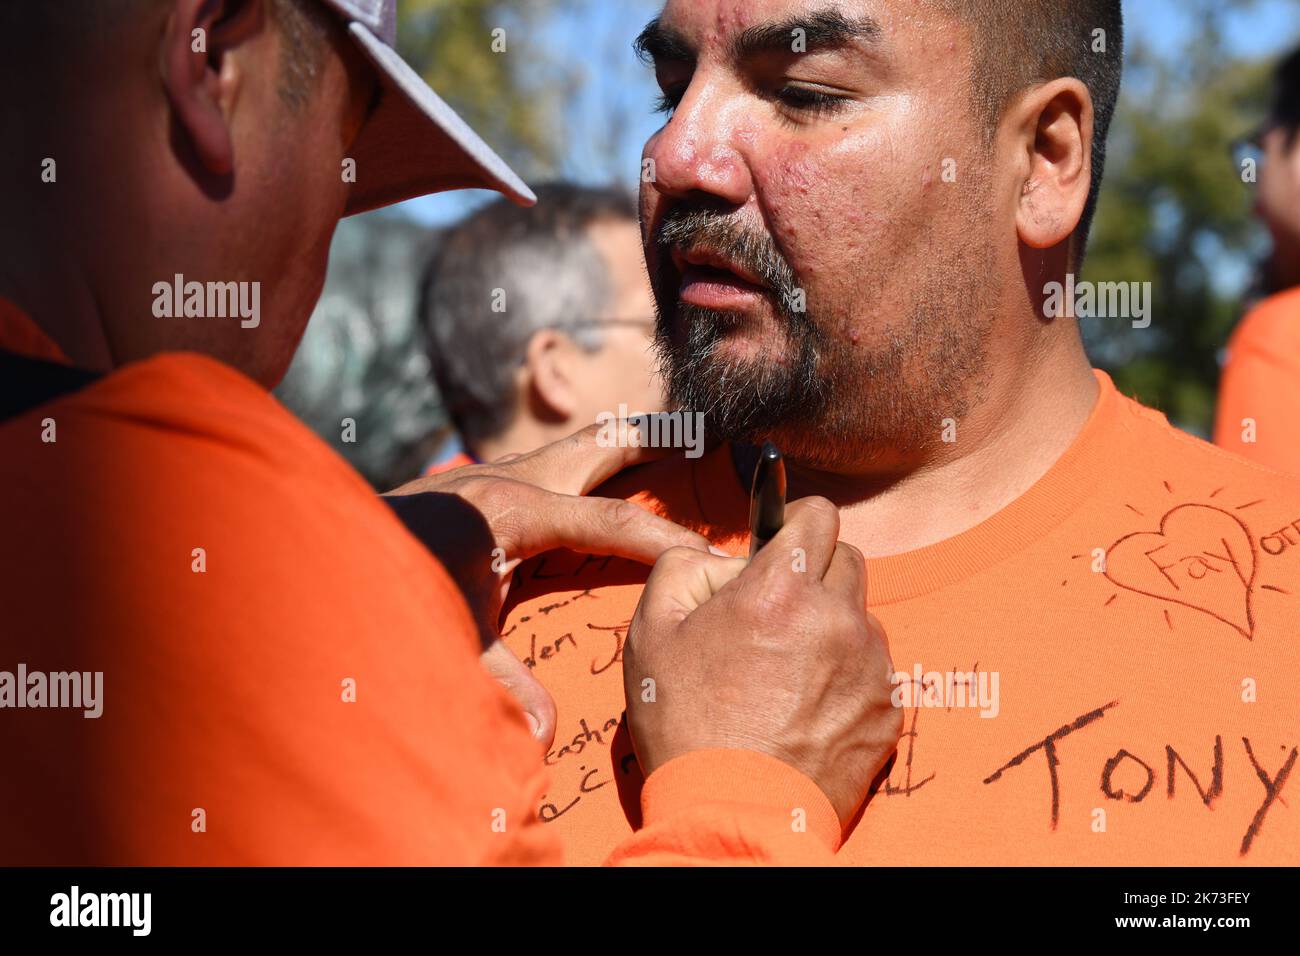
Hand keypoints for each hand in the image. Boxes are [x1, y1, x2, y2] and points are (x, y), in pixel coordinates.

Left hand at [383, 423, 715, 747]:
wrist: (314, 547)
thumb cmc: (383, 584)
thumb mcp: (447, 638)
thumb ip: (500, 681)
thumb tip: (543, 734)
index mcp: (511, 510)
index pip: (609, 520)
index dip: (662, 537)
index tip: (706, 551)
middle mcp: (505, 479)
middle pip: (596, 444)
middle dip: (653, 440)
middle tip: (703, 435)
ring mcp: (487, 475)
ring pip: (569, 447)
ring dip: (615, 447)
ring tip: (662, 444)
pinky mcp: (473, 483)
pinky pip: (544, 465)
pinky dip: (578, 466)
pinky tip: (583, 485)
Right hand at [623, 497, 901, 828]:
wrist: (733, 812)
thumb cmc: (687, 725)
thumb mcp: (652, 632)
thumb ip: (682, 566)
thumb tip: (721, 556)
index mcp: (779, 590)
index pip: (818, 515)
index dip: (796, 522)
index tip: (781, 543)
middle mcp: (836, 619)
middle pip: (847, 560)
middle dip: (815, 572)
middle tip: (776, 611)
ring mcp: (870, 666)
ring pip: (861, 615)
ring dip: (831, 625)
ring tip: (787, 671)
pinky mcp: (888, 709)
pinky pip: (874, 668)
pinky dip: (847, 675)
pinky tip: (807, 707)